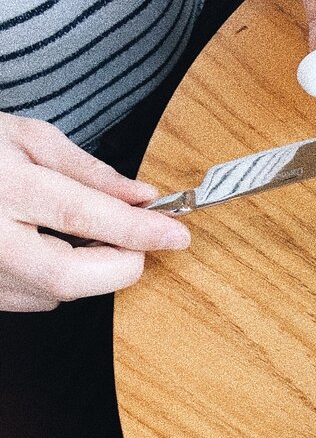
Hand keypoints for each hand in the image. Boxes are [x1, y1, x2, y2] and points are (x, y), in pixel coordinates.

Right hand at [0, 114, 190, 310]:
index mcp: (4, 188)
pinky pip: (33, 300)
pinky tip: (43, 246)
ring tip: (75, 231)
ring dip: (89, 271)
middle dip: (119, 264)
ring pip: (56, 295)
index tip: (177, 235)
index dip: (139, 230)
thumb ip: (91, 173)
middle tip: (136, 240)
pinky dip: (56, 279)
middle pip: (70, 277)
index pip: (85, 216)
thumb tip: (144, 198)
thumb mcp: (27, 138)